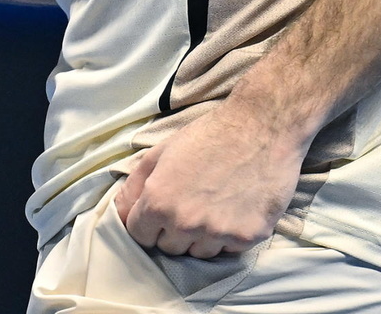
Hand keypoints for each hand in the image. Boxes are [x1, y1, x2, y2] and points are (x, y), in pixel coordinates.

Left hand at [113, 100, 303, 258]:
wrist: (261, 127)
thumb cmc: (209, 135)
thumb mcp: (161, 152)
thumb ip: (134, 186)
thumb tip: (119, 213)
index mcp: (159, 202)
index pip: (139, 236)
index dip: (148, 223)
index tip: (161, 212)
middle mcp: (185, 223)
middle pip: (169, 249)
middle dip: (174, 231)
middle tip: (191, 204)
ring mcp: (217, 233)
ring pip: (199, 253)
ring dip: (202, 236)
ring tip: (215, 204)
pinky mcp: (247, 237)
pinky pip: (228, 250)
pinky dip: (229, 235)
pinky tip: (235, 207)